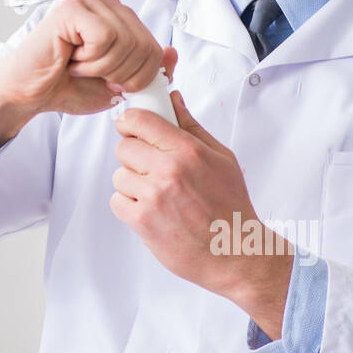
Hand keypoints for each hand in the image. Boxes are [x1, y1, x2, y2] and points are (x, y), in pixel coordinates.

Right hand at [0, 0, 176, 117]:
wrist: (28, 93)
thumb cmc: (68, 86)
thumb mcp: (118, 84)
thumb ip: (148, 71)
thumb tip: (172, 53)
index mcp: (119, 16)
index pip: (154, 47)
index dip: (138, 76)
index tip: (110, 81)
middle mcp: (105, 2)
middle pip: (143, 45)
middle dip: (120, 73)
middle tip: (92, 75)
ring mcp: (88, 1)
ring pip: (125, 41)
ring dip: (102, 67)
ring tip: (78, 66)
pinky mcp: (72, 8)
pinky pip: (104, 37)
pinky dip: (90, 59)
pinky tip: (71, 59)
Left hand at [111, 89, 292, 335]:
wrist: (236, 253)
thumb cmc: (231, 205)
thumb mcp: (221, 158)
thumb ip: (191, 127)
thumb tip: (173, 99)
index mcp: (188, 151)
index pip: (141, 121)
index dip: (130, 121)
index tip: (130, 127)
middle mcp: (168, 171)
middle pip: (124, 148)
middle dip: (134, 155)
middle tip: (150, 167)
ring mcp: (153, 197)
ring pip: (119, 176)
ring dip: (132, 183)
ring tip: (156, 194)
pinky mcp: (142, 222)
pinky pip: (117, 201)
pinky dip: (129, 205)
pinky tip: (152, 210)